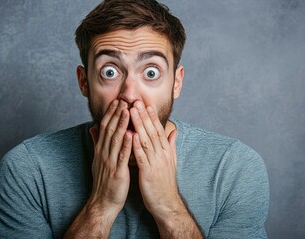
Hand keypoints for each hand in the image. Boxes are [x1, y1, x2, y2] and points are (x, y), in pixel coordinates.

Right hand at [88, 99, 131, 216]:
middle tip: (122, 99)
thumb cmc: (104, 180)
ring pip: (115, 139)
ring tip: (127, 110)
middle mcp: (104, 153)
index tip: (117, 101)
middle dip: (116, 114)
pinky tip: (131, 133)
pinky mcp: (117, 171)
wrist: (103, 201)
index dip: (111, 114)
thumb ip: (97, 143)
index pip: (105, 127)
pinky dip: (126, 144)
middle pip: (109, 129)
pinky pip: (122, 156)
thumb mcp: (98, 159)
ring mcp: (110, 161)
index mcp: (101, 150)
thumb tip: (92, 128)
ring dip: (121, 124)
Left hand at [130, 101, 180, 218]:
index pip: (158, 130)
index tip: (146, 104)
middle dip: (144, 116)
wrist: (166, 203)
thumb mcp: (171, 161)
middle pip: (152, 131)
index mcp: (165, 151)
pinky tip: (131, 135)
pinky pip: (141, 157)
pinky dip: (136, 145)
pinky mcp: (148, 172)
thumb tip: (174, 131)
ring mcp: (155, 162)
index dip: (152, 116)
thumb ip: (171, 145)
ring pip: (146, 140)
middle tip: (137, 101)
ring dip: (139, 125)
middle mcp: (162, 154)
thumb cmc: (165, 182)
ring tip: (133, 112)